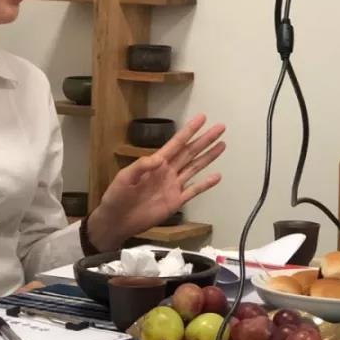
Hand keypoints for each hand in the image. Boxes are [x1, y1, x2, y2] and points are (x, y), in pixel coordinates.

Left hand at [88, 114, 225, 249]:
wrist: (117, 221)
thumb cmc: (117, 197)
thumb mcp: (125, 177)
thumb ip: (141, 166)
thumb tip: (160, 159)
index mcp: (156, 163)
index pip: (176, 143)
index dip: (189, 131)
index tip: (201, 118)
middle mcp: (168, 171)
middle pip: (190, 152)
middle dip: (204, 140)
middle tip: (220, 127)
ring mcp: (173, 186)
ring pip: (195, 168)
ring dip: (208, 157)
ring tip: (222, 145)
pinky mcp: (176, 202)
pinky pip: (193, 191)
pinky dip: (206, 184)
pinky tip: (217, 176)